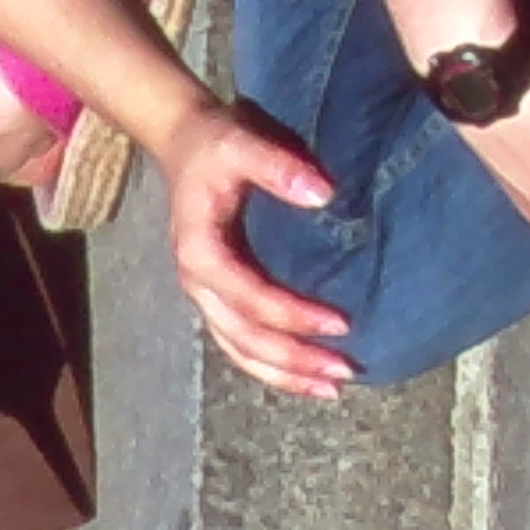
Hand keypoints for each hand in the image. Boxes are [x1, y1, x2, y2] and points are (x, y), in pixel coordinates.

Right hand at [161, 105, 357, 399]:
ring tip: (331, 387)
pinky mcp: (217, 297)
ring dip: (285, 374)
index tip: (341, 323)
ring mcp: (205, 296)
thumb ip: (279, 167)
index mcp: (201, 252)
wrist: (183, 142)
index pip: (250, 296)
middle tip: (346, 370)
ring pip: (241, 351)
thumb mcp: (242, 144)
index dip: (294, 315)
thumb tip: (325, 194)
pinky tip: (306, 375)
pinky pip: (241, 343)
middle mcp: (198, 283)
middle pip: (245, 339)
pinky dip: (272, 366)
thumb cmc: (215, 143)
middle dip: (295, 360)